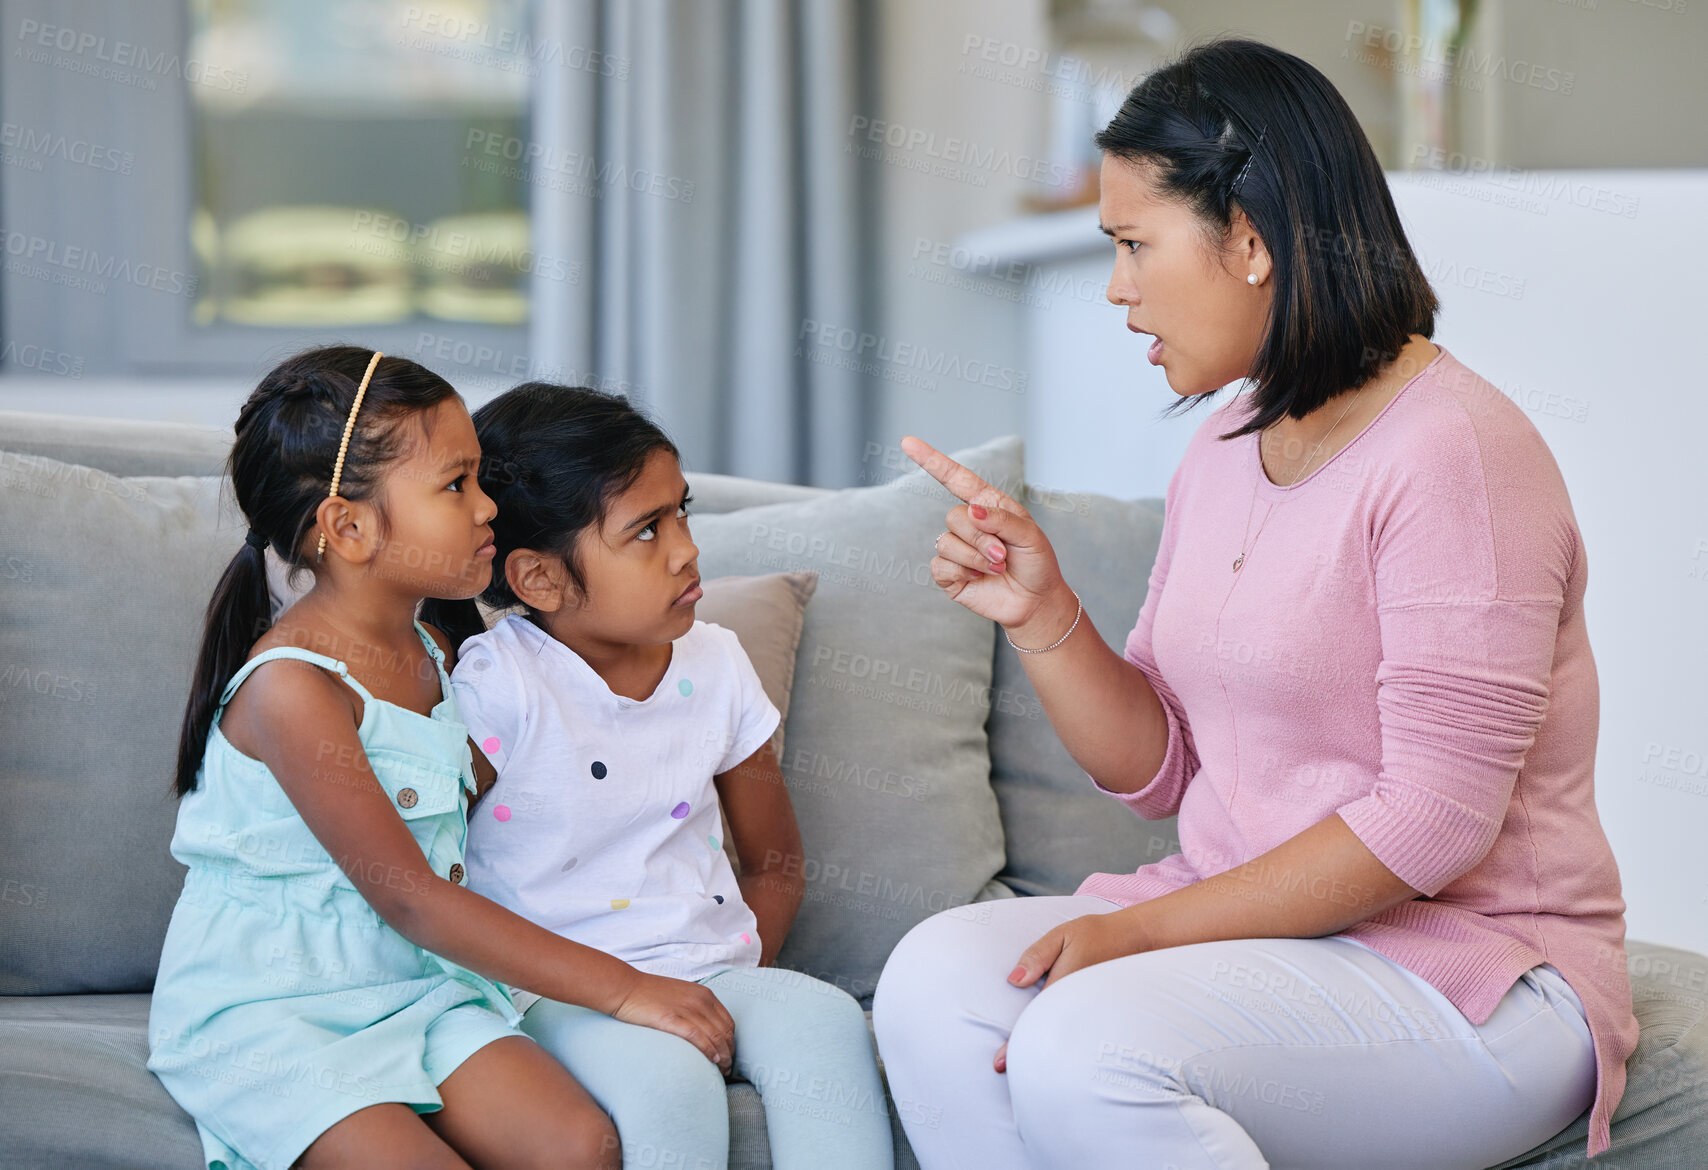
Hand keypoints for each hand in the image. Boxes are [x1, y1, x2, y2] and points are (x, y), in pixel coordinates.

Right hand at [611, 972, 736, 1074]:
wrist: (626, 988)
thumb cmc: (650, 995)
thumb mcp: (681, 996)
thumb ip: (695, 1009)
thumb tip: (704, 1030)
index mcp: (704, 994)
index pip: (728, 1022)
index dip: (731, 1042)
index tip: (728, 1055)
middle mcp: (700, 1000)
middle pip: (725, 1031)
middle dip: (729, 1052)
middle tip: (727, 1069)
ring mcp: (687, 1009)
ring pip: (715, 1036)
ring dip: (723, 1056)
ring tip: (722, 1071)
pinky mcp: (672, 1019)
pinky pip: (698, 1037)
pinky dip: (709, 1051)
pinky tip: (712, 1061)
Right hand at [900, 435, 1069, 633]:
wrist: (1036, 601)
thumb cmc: (1036, 563)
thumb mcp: (1030, 535)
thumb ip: (1002, 519)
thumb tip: (971, 510)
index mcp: (987, 505)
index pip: (955, 478)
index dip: (931, 461)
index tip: (908, 442)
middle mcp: (968, 524)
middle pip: (954, 517)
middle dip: (981, 538)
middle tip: (1003, 556)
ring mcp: (956, 549)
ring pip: (947, 542)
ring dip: (976, 558)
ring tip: (998, 568)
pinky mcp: (949, 574)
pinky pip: (941, 565)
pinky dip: (964, 572)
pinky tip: (980, 578)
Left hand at [991, 909, 1150, 1073]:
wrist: (1137, 939)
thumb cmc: (1096, 934)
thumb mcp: (1062, 935)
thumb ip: (1037, 956)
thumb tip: (1014, 980)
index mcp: (1065, 985)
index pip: (1035, 1019)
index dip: (1016, 1043)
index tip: (999, 1063)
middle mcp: (1079, 1003)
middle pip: (1049, 1035)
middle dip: (1028, 1054)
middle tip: (1002, 1068)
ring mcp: (1091, 1011)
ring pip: (1065, 1037)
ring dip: (1048, 1052)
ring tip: (1029, 1069)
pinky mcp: (1100, 1013)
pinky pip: (1078, 1031)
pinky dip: (1066, 1042)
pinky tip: (1058, 1052)